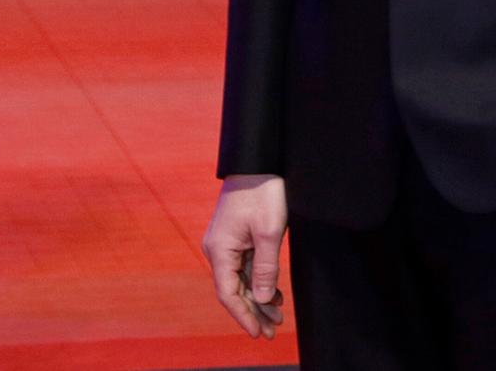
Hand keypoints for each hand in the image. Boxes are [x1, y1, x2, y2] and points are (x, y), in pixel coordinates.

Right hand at [201, 173, 288, 338]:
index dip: (243, 315)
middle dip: (253, 311)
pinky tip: (273, 294)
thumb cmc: (263, 193)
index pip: (228, 293)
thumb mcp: (271, 231)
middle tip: (272, 331)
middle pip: (234, 290)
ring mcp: (226, 244)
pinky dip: (258, 281)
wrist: (258, 162)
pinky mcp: (236, 237)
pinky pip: (245, 266)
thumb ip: (266, 267)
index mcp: (220, 251)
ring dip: (257, 298)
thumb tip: (260, 298)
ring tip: (277, 317)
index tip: (258, 333)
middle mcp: (218, 250)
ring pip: (240, 279)